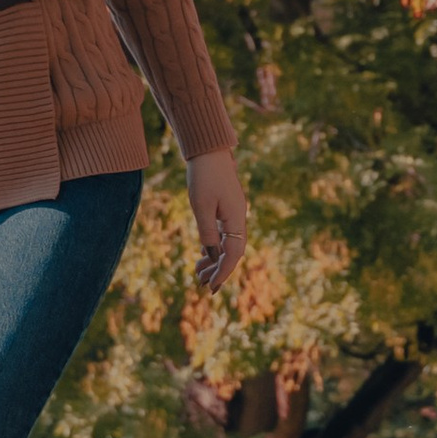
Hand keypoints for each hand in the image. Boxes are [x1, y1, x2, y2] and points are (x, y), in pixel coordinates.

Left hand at [187, 150, 250, 290]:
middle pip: (232, 251)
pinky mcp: (226, 207)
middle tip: (201, 283)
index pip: (233, 254)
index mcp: (236, 219)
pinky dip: (213, 245)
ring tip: (197, 271)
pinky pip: (223, 233)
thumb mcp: (201, 206)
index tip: (211, 287)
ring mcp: (233, 212)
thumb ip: (208, 232)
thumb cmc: (204, 176)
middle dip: (217, 269)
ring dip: (214, 258)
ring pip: (227, 243)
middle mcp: (238, 218)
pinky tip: (203, 252)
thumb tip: (213, 255)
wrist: (208, 150)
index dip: (223, 272)